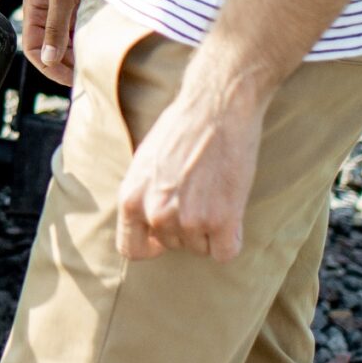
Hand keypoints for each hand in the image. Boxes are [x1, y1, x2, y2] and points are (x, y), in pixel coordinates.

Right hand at [18, 0, 87, 85]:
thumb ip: (55, 27)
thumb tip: (48, 58)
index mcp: (34, 8)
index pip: (32, 48)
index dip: (47, 66)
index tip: (69, 78)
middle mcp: (47, 12)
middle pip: (50, 49)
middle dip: (65, 64)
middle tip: (87, 76)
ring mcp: (65, 11)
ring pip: (66, 43)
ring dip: (77, 56)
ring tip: (95, 65)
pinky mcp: (81, 8)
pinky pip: (80, 33)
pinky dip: (87, 43)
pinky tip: (100, 49)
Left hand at [117, 80, 261, 260]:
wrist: (216, 109)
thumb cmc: (181, 129)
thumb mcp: (144, 162)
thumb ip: (143, 196)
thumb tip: (149, 223)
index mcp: (130, 199)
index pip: (130, 248)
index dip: (150, 244)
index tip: (162, 237)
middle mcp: (155, 214)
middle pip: (172, 245)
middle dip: (185, 227)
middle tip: (198, 195)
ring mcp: (189, 220)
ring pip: (200, 248)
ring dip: (210, 230)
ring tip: (214, 194)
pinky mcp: (222, 221)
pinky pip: (225, 253)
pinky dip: (230, 239)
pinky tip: (231, 215)